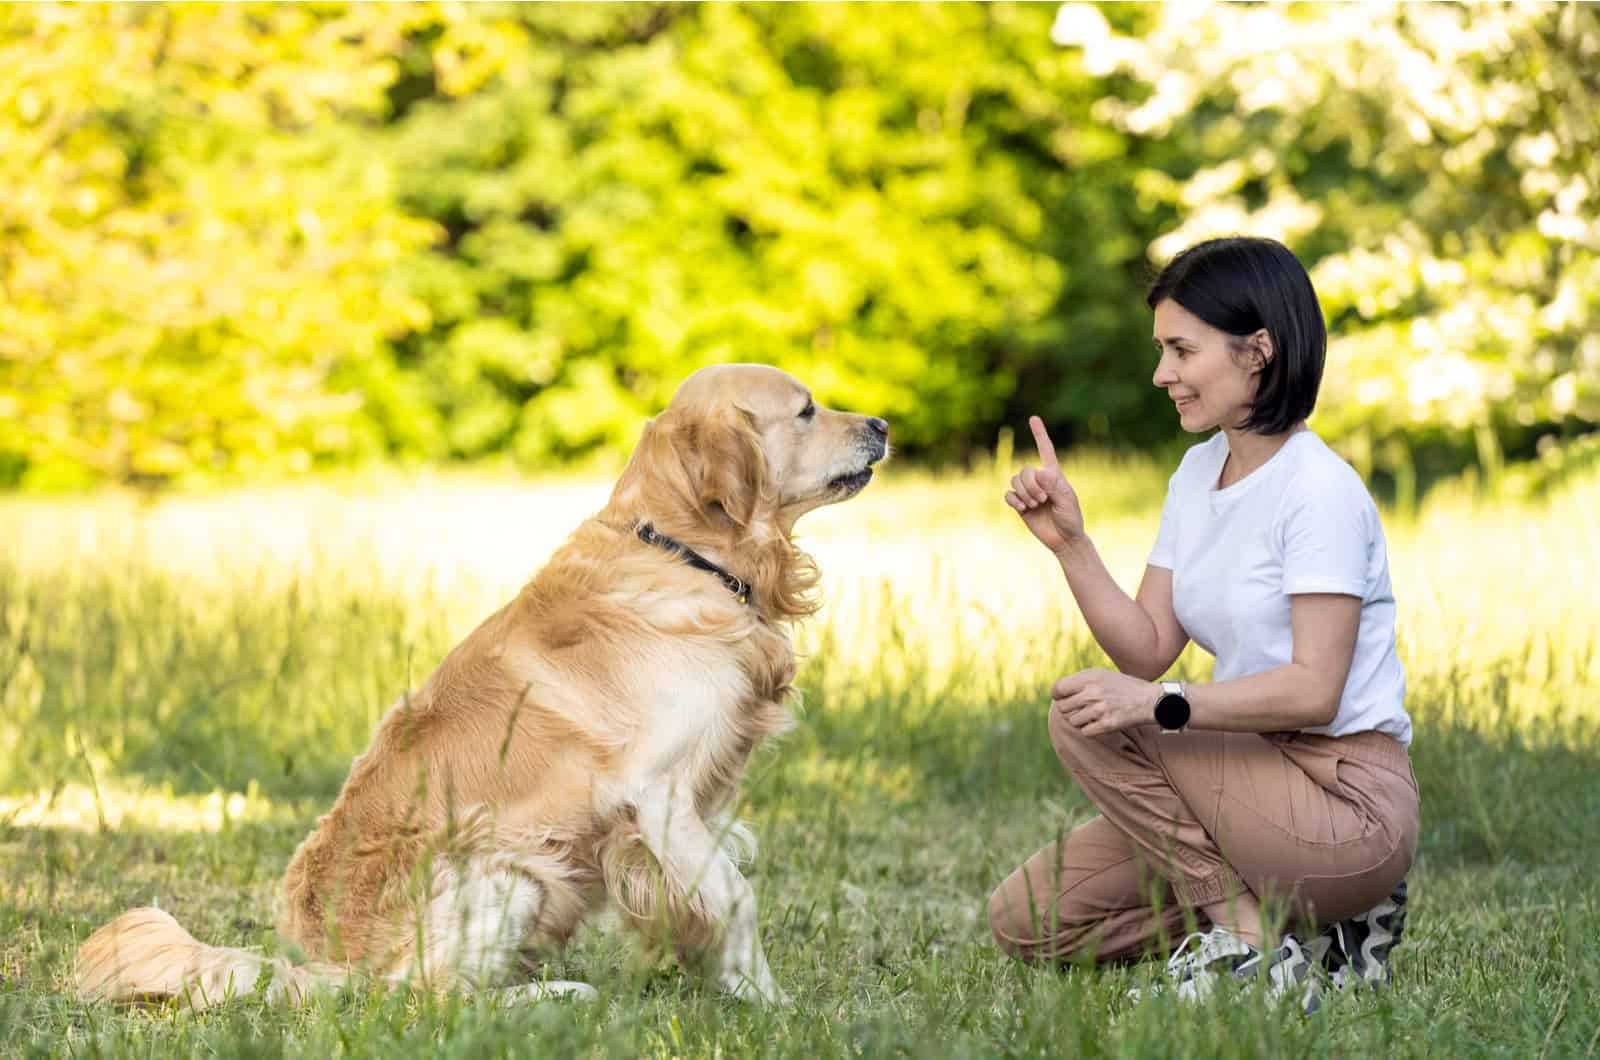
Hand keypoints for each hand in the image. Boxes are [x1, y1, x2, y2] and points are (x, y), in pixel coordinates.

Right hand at [1005, 416, 1085, 554]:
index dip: (1039, 434)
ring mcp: (1028, 492)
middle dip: (1030, 485)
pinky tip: (1023, 509)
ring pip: (1015, 480)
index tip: (1033, 418)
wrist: (1064, 540)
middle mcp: (1039, 481)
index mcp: (1054, 475)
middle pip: (1025, 470)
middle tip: (1042, 500)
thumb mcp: (1067, 501)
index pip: (1046, 450)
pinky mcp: (1020, 505)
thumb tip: (1039, 473)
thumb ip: (1055, 486)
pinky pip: (1008, 494)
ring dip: (1024, 493)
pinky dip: (1014, 500)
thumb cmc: (1071, 518)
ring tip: (1035, 505)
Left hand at [1051, 668, 1160, 736]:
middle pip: (1062, 707)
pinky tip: (1099, 723)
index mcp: (1090, 677)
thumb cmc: (1123, 687)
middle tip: (1082, 708)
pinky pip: (1085, 732)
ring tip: (1093, 715)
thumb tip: (1057, 693)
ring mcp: (1100, 709)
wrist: (1150, 700)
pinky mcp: (1107, 724)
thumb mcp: (1101, 675)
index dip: (1058, 695)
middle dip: (1069, 709)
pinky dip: (1090, 730)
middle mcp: (1093, 692)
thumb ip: (1079, 682)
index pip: (1057, 689)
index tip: (1064, 698)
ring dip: (1080, 721)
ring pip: (1072, 721)